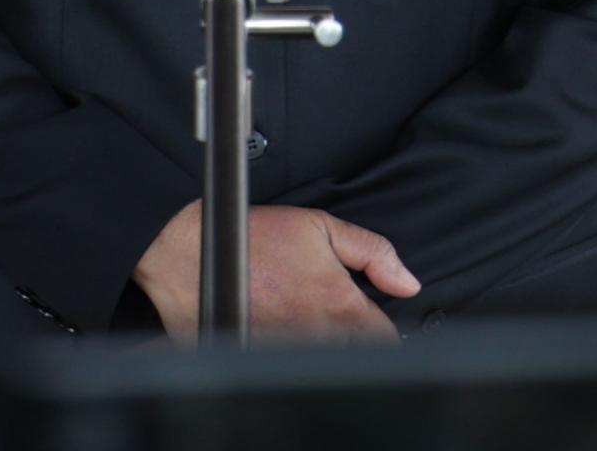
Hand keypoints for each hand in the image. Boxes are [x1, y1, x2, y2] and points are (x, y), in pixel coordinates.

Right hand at [132, 202, 420, 342]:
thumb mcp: (319, 226)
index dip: (381, 331)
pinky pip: (289, 371)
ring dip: (322, 351)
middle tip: (331, 319)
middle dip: (353, 342)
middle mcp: (319, 337)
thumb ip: (373, 252)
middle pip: (357, 357)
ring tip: (301, 323)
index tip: (371, 322)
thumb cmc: (252, 238)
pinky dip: (290, 360)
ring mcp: (290, 356)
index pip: (386, 341)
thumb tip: (408, 283)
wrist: (188, 256)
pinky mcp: (262, 364)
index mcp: (341, 306)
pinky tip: (279, 335)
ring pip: (325, 366)